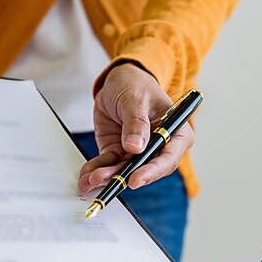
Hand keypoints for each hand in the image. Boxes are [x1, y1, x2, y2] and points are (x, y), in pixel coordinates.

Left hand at [78, 64, 194, 191]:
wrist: (118, 81)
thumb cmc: (136, 84)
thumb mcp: (136, 98)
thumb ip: (136, 122)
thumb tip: (136, 147)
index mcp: (175, 133)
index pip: (168, 158)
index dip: (152, 171)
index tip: (136, 179)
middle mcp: (159, 147)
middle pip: (146, 170)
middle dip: (124, 177)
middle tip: (106, 180)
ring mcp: (138, 152)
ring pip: (124, 171)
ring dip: (107, 177)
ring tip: (90, 179)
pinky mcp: (119, 152)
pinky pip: (109, 165)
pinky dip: (97, 171)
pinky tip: (86, 176)